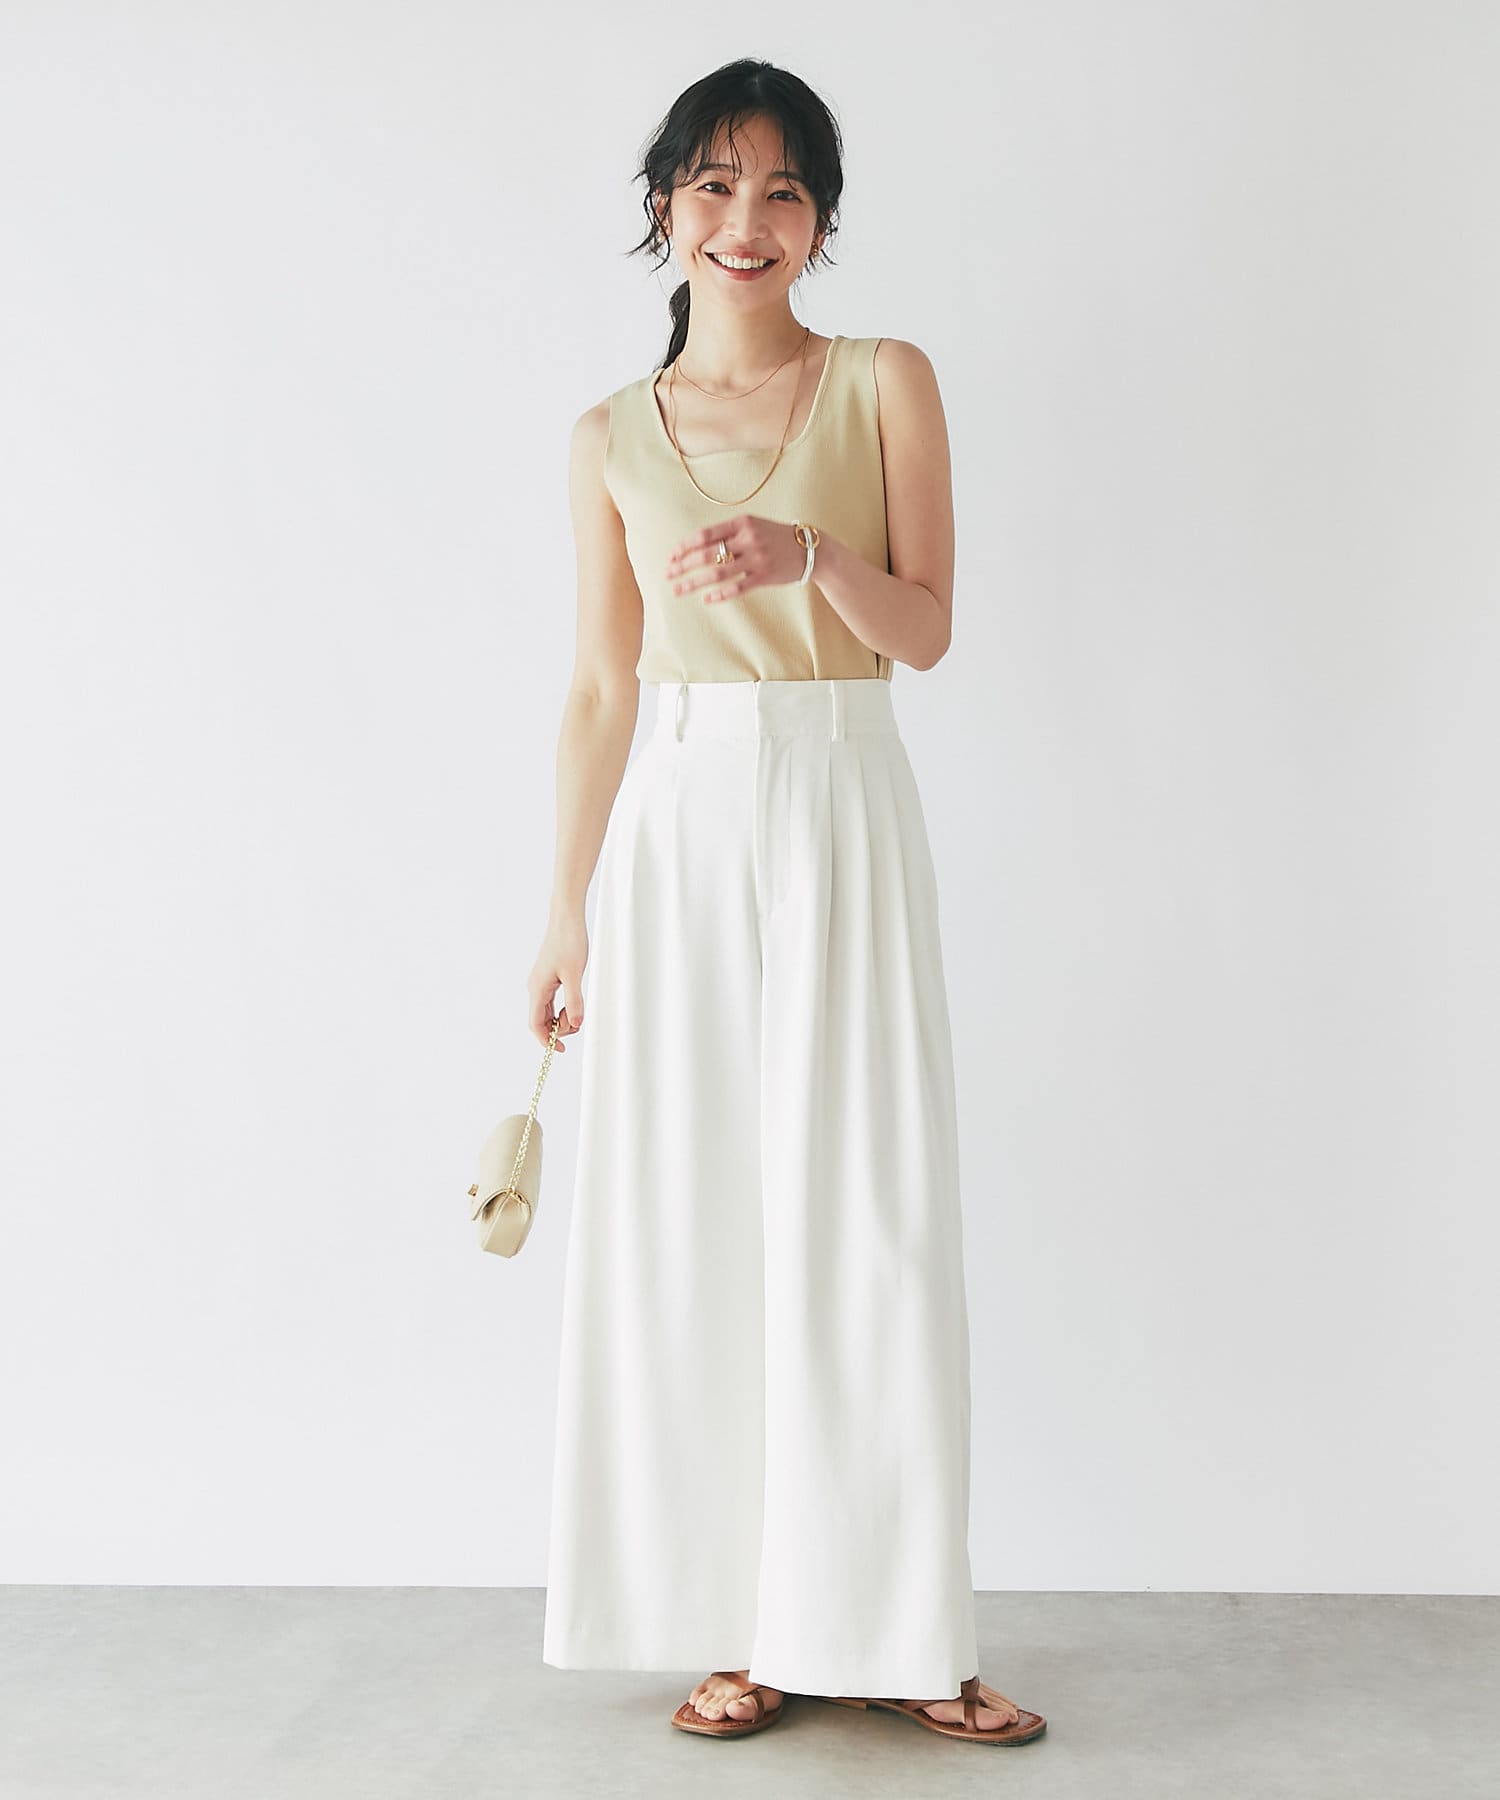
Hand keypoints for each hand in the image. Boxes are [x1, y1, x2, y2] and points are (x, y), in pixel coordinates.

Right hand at [528, 915, 587, 1050]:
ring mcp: (541, 983)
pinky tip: (575, 1002)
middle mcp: (535, 988)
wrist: (566, 920)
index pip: (535, 1024)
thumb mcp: (575, 974)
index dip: (546, 1040)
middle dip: (559, 1027)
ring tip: (578, 1008)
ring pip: (548, 1011)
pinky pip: (553, 1001)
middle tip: (579, 1018)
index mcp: (538, 989)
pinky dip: (563, 1007)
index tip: (560, 1048)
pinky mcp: (549, 977)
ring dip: (562, 1017)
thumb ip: (574, 1001)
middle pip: (542, 1020)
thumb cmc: (569, 943)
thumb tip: (576, 1023)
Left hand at [664, 514, 808, 604]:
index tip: (671, 556)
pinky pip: (737, 587)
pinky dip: (720, 594)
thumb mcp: (754, 525)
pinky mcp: (764, 576)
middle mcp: (748, 539)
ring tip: (678, 590)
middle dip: (683, 565)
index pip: (705, 534)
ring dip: (694, 582)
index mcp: (742, 522)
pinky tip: (706, 598)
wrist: (810, 550)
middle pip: (707, 554)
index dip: (685, 546)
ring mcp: (757, 558)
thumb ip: (729, 533)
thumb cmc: (776, 537)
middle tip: (668, 574)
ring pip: (718, 572)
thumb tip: (697, 547)